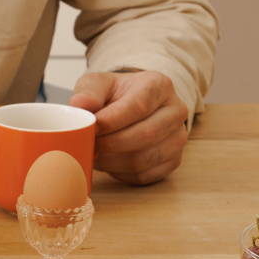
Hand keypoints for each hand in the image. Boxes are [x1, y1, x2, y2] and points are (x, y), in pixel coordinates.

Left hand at [70, 70, 189, 184]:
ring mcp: (178, 137)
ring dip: (112, 161)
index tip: (90, 128)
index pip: (138, 106)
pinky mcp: (173, 161)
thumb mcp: (97, 84)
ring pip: (144, 158)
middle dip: (110, 143)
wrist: (128, 110)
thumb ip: (88, 92)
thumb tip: (80, 104)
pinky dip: (120, 172)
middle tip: (89, 144)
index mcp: (159, 85)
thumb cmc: (113, 96)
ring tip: (95, 153)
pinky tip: (108, 161)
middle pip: (145, 134)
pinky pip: (144, 174)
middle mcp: (176, 111)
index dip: (111, 121)